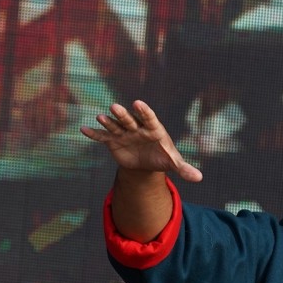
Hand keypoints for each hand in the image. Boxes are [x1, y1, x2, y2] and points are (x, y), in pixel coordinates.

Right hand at [81, 100, 201, 181]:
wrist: (147, 162)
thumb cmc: (163, 157)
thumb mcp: (173, 163)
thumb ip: (184, 168)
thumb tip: (199, 178)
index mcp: (153, 128)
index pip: (149, 118)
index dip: (144, 111)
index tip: (138, 104)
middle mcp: (137, 127)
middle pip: (129, 119)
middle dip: (123, 114)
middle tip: (115, 107)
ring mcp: (124, 133)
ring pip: (115, 125)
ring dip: (107, 121)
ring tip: (100, 117)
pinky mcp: (113, 141)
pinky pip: (102, 137)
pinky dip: (94, 134)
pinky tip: (83, 130)